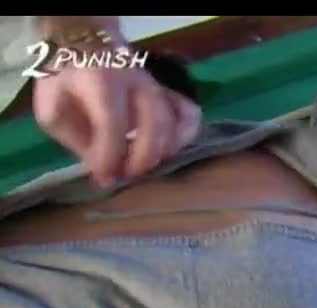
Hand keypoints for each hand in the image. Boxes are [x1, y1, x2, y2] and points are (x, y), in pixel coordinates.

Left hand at [33, 64, 201, 188]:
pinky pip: (189, 114)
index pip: (112, 122)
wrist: (83, 46)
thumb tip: (102, 169)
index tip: (103, 178)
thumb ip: (77, 141)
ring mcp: (155, 85)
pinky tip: (171, 150)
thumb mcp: (53, 111)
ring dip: (162, 152)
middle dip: (143, 158)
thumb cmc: (66, 83)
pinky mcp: (167, 91)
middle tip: (127, 175)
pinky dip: (186, 135)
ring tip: (145, 166)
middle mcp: (135, 81)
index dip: (110, 155)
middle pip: (154, 122)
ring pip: (174, 121)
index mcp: (100, 81)